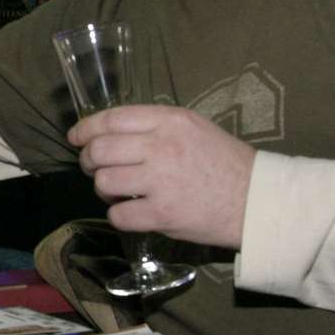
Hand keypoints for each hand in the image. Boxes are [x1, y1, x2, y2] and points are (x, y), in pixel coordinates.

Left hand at [68, 104, 254, 248]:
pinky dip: (118, 215)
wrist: (257, 201)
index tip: (76, 137)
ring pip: (104, 181)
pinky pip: (118, 214)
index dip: (86, 128)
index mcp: (171, 121)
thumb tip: (111, 133)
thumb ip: (155, 126)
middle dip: (89, 160)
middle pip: (101, 150)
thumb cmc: (225, 163)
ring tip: (117, 191)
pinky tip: (130, 211)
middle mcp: (162, 147)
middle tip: (94, 168)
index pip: (112, 119)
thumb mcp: (194, 128)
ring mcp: (161, 181)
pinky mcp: (162, 214)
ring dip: (103, 188)